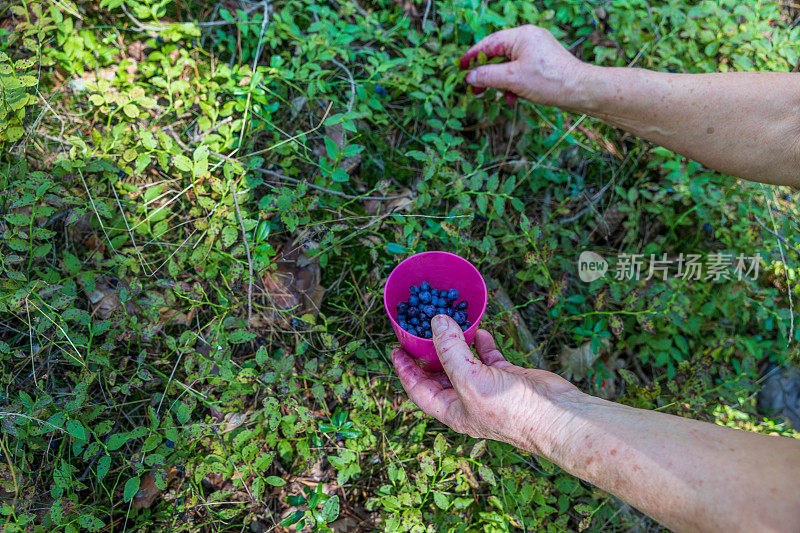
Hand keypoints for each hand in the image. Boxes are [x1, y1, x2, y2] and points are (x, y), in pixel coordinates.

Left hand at [391, 314, 579, 455]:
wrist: (555, 416)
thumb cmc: (510, 409)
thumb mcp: (469, 379)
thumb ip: (449, 350)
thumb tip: (436, 321)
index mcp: (453, 411)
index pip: (419, 390)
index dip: (405, 370)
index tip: (396, 349)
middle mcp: (467, 401)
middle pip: (439, 375)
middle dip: (429, 353)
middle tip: (418, 331)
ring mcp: (488, 388)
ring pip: (464, 362)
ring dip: (455, 343)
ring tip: (445, 324)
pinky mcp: (507, 377)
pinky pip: (488, 357)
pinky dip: (482, 343)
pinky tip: (479, 331)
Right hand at [459, 25, 587, 106]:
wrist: (580, 90)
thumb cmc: (549, 81)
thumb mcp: (512, 80)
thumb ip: (487, 76)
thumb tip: (470, 76)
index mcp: (521, 35)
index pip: (489, 43)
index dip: (472, 56)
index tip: (460, 67)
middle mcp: (529, 38)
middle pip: (498, 54)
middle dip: (486, 73)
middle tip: (474, 88)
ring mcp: (537, 50)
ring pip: (509, 64)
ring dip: (500, 81)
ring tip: (496, 95)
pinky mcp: (543, 62)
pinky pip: (521, 70)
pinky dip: (514, 83)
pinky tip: (513, 97)